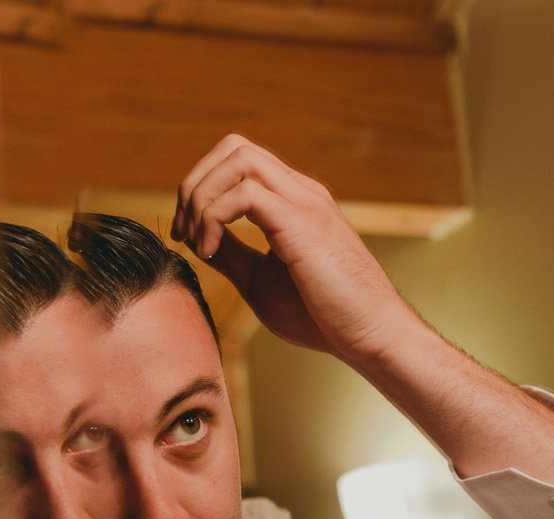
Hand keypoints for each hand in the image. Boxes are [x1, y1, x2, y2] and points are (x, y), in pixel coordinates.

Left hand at [170, 135, 410, 361]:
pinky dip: (214, 218)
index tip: (185, 235)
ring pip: (238, 160)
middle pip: (234, 148)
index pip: (237, 161)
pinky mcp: (302, 223)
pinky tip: (211, 252)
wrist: (369, 335)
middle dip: (195, 185)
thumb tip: (197, 239)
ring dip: (202, 198)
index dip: (200, 189)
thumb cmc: (320, 316)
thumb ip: (231, 254)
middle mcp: (299, 191)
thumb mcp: (259, 280)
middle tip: (184, 234)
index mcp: (291, 201)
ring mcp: (304, 202)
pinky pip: (245, 194)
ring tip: (199, 244)